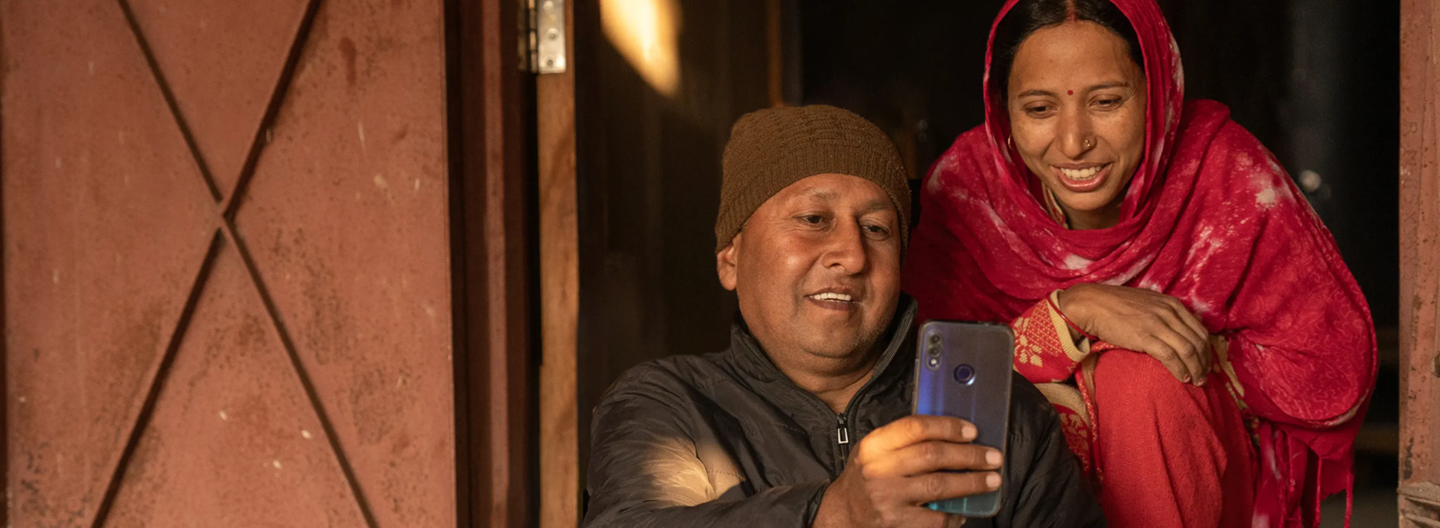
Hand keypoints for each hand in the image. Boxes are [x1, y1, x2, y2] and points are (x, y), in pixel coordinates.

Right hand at [813, 415, 1001, 527]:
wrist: (841, 514)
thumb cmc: (866, 479)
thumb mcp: (875, 452)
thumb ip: (905, 441)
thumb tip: (954, 435)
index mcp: (875, 445)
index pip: (915, 427)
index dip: (948, 426)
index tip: (972, 430)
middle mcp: (879, 469)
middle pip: (932, 455)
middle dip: (969, 455)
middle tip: (993, 457)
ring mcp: (887, 498)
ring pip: (939, 486)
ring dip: (972, 482)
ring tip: (992, 480)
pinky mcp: (896, 523)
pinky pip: (935, 518)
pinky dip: (955, 514)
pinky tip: (965, 510)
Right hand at [1058, 283, 1211, 385]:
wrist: (1093, 305)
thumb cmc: (1118, 305)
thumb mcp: (1149, 301)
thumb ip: (1166, 312)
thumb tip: (1180, 327)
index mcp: (1173, 305)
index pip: (1200, 330)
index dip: (1206, 350)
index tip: (1206, 364)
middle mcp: (1169, 313)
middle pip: (1197, 342)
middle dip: (1204, 363)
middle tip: (1204, 377)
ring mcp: (1158, 325)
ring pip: (1187, 350)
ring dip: (1196, 369)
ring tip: (1197, 381)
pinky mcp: (1145, 337)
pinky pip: (1170, 356)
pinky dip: (1180, 369)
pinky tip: (1183, 378)